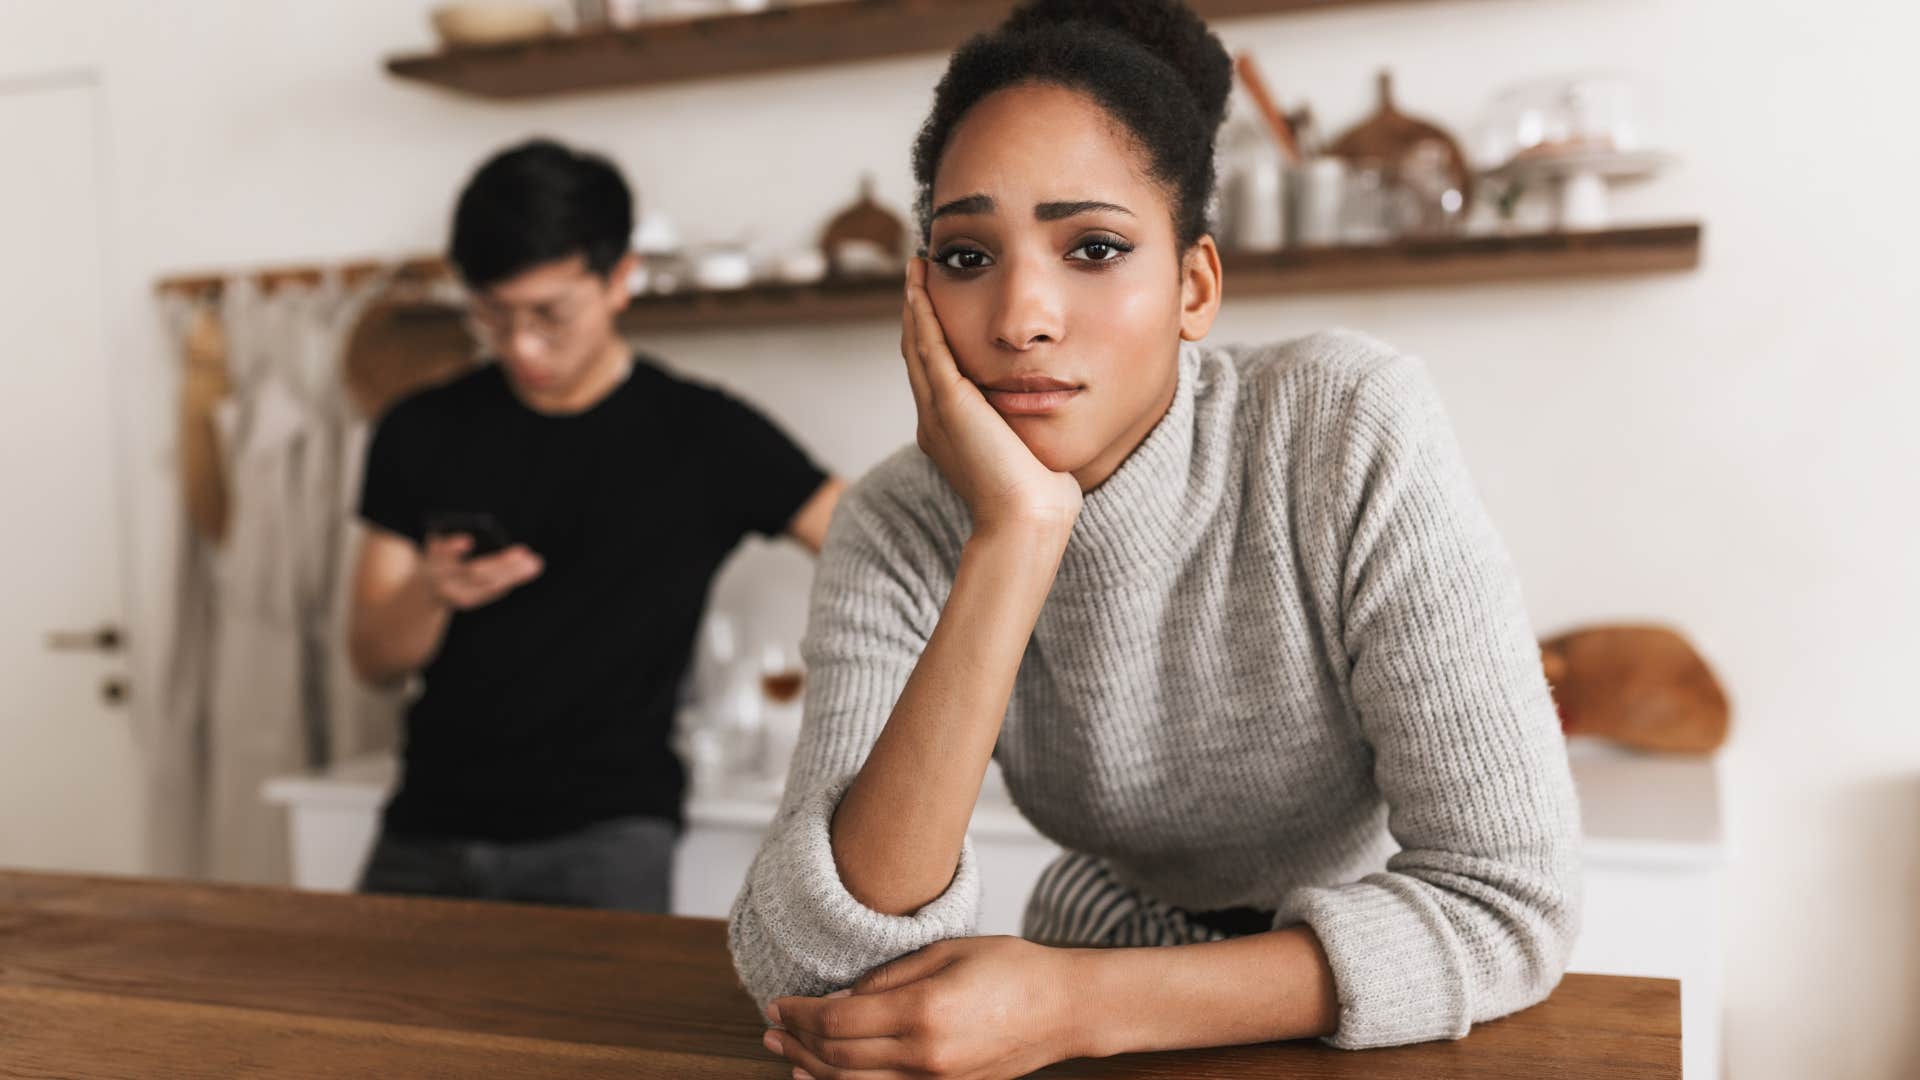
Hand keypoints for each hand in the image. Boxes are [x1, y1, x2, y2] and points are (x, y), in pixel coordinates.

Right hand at [417, 534, 542, 610]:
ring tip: (536, 563)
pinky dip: (511, 579)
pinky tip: (528, 568)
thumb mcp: (436, 548)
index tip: (468, 540)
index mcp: (428, 567)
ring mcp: (455, 595)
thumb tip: (475, 537)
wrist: (421, 594)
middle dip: (501, 562)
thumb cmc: (434, 559)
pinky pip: (492, 591)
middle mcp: (442, 584)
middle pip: (473, 573)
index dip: (452, 549)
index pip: (439, 557)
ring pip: (488, 586)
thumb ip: (449, 543)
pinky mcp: (467, 601)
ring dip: (515, 574)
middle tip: (524, 551)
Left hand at [764, 936, 1086, 1079]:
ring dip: (811, 1069)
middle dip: (797, 1040)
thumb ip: (887, 977)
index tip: (777, 1001)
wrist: (1063, 1009)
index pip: (837, 1020)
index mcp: (923, 1012)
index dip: (799, 1013)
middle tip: (771, 1024)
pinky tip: (824, 1076)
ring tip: (784, 1051)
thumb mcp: (944, 952)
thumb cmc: (1011, 968)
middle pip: (838, 1057)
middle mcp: (925, 1056)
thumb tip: (838, 998)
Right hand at [901, 259, 1081, 539]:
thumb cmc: (1039, 497)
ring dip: (915, 304)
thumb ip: (1025, 429)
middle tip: (919, 273)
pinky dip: (922, 313)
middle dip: (918, 312)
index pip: (936, 373)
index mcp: (950, 433)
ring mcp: (936, 411)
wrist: (1027, 520)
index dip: (933, 336)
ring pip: (917, 345)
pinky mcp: (948, 403)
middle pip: (918, 354)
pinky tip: (921, 285)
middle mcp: (934, 420)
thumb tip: (1050, 412)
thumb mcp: (1028, 453)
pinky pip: (928, 346)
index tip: (939, 304)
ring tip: (918, 269)